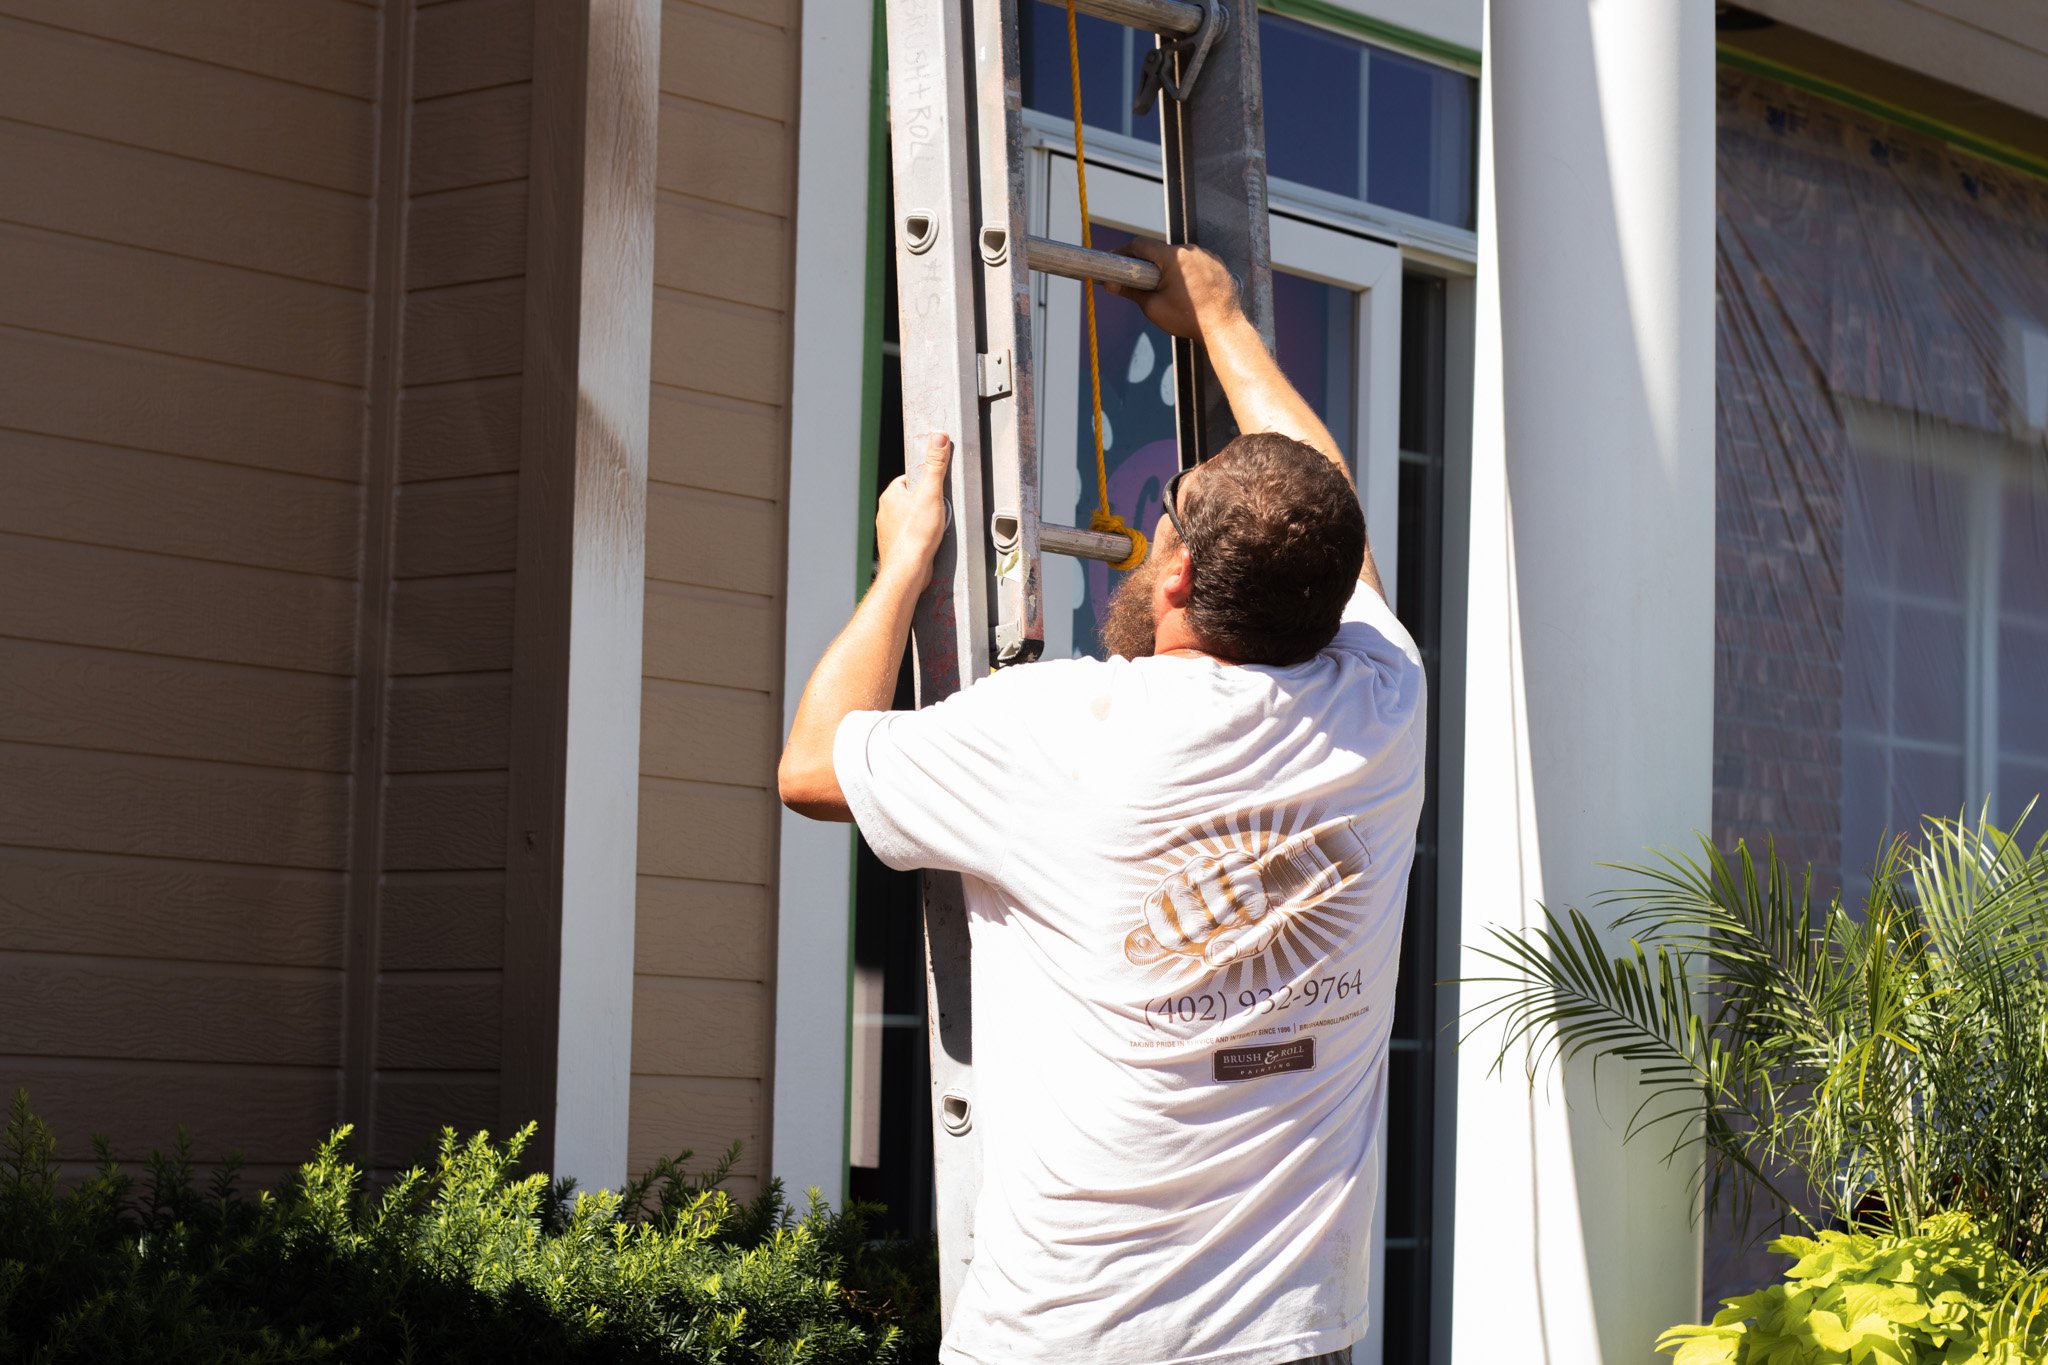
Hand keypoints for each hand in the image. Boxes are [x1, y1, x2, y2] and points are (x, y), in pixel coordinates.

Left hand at [875, 431, 952, 591]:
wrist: (908, 569)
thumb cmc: (916, 534)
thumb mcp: (931, 493)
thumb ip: (936, 464)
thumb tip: (939, 438)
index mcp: (890, 495)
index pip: (911, 479)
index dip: (927, 484)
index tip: (936, 492)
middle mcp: (885, 511)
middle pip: (912, 499)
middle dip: (927, 504)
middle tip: (939, 513)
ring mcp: (889, 529)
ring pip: (911, 518)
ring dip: (924, 522)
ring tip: (934, 529)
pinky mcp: (895, 545)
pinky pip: (910, 534)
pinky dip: (920, 537)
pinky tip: (929, 543)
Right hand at [1107, 238, 1243, 339]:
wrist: (1223, 328)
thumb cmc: (1188, 319)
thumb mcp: (1153, 307)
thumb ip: (1130, 292)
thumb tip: (1109, 285)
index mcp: (1173, 256)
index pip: (1141, 244)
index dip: (1125, 252)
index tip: (1116, 260)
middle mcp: (1191, 250)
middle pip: (1162, 251)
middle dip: (1149, 263)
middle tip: (1138, 279)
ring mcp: (1207, 256)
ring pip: (1180, 257)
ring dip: (1170, 268)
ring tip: (1166, 289)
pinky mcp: (1218, 264)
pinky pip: (1196, 263)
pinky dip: (1187, 272)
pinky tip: (1186, 290)